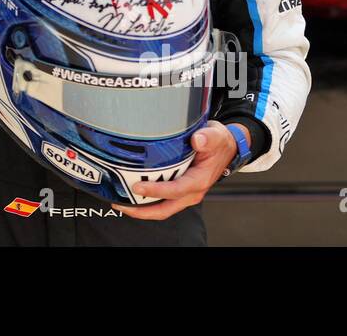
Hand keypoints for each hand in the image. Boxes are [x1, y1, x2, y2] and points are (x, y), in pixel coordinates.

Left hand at [114, 120, 236, 219]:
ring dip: (142, 208)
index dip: (156, 190)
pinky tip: (131, 194)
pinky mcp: (180, 190)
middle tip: (120, 203)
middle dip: (142, 211)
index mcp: (199, 180)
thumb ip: (207, 138)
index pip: (175, 190)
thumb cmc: (219, 143)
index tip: (137, 187)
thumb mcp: (216, 136)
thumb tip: (197, 139)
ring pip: (162, 208)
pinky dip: (146, 202)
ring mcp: (185, 193)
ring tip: (120, 202)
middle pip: (165, 208)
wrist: (226, 148)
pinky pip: (162, 201)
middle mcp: (192, 192)